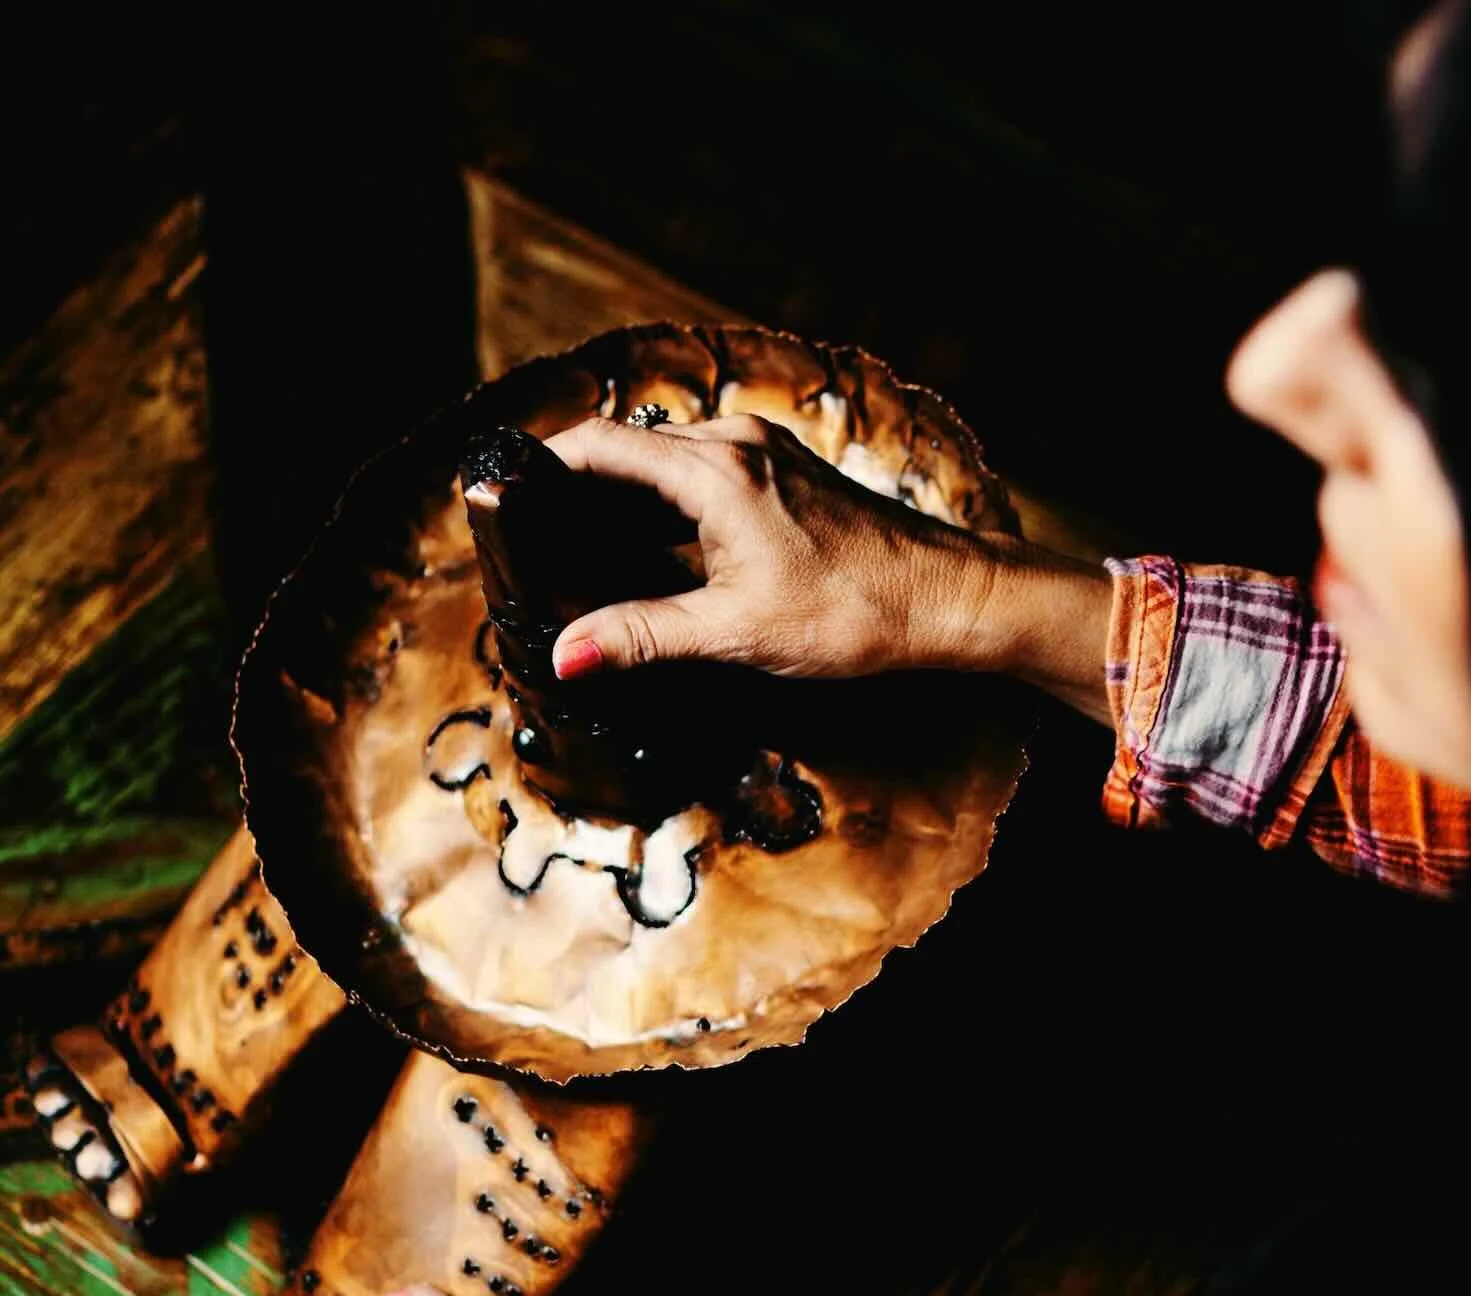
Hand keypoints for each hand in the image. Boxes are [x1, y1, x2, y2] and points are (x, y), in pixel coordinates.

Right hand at [542, 414, 1113, 720]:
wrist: (950, 602)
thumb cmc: (854, 611)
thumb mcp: (734, 630)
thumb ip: (642, 635)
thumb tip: (564, 652)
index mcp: (714, 469)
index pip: (598, 444)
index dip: (539, 467)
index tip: (498, 496)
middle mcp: (736, 445)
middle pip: (627, 451)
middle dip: (575, 492)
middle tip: (532, 543)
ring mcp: (764, 457)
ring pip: (666, 467)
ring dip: (622, 505)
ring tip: (580, 556)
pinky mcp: (784, 478)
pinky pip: (702, 479)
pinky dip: (665, 511)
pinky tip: (652, 560)